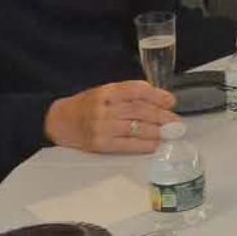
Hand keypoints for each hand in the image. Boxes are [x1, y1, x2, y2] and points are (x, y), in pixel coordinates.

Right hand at [44, 80, 178, 153]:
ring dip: (157, 131)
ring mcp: (101, 127)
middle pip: (139, 110)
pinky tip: (155, 144)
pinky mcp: (100, 144)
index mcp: (106, 92)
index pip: (135, 91)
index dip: (156, 95)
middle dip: (161, 116)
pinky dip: (143, 145)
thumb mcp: (104, 92)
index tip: (171, 101)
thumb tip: (159, 99)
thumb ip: (128, 94)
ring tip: (171, 133)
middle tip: (177, 121)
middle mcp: (104, 108)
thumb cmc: (86, 106)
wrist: (59, 122)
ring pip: (135, 128)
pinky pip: (126, 144)